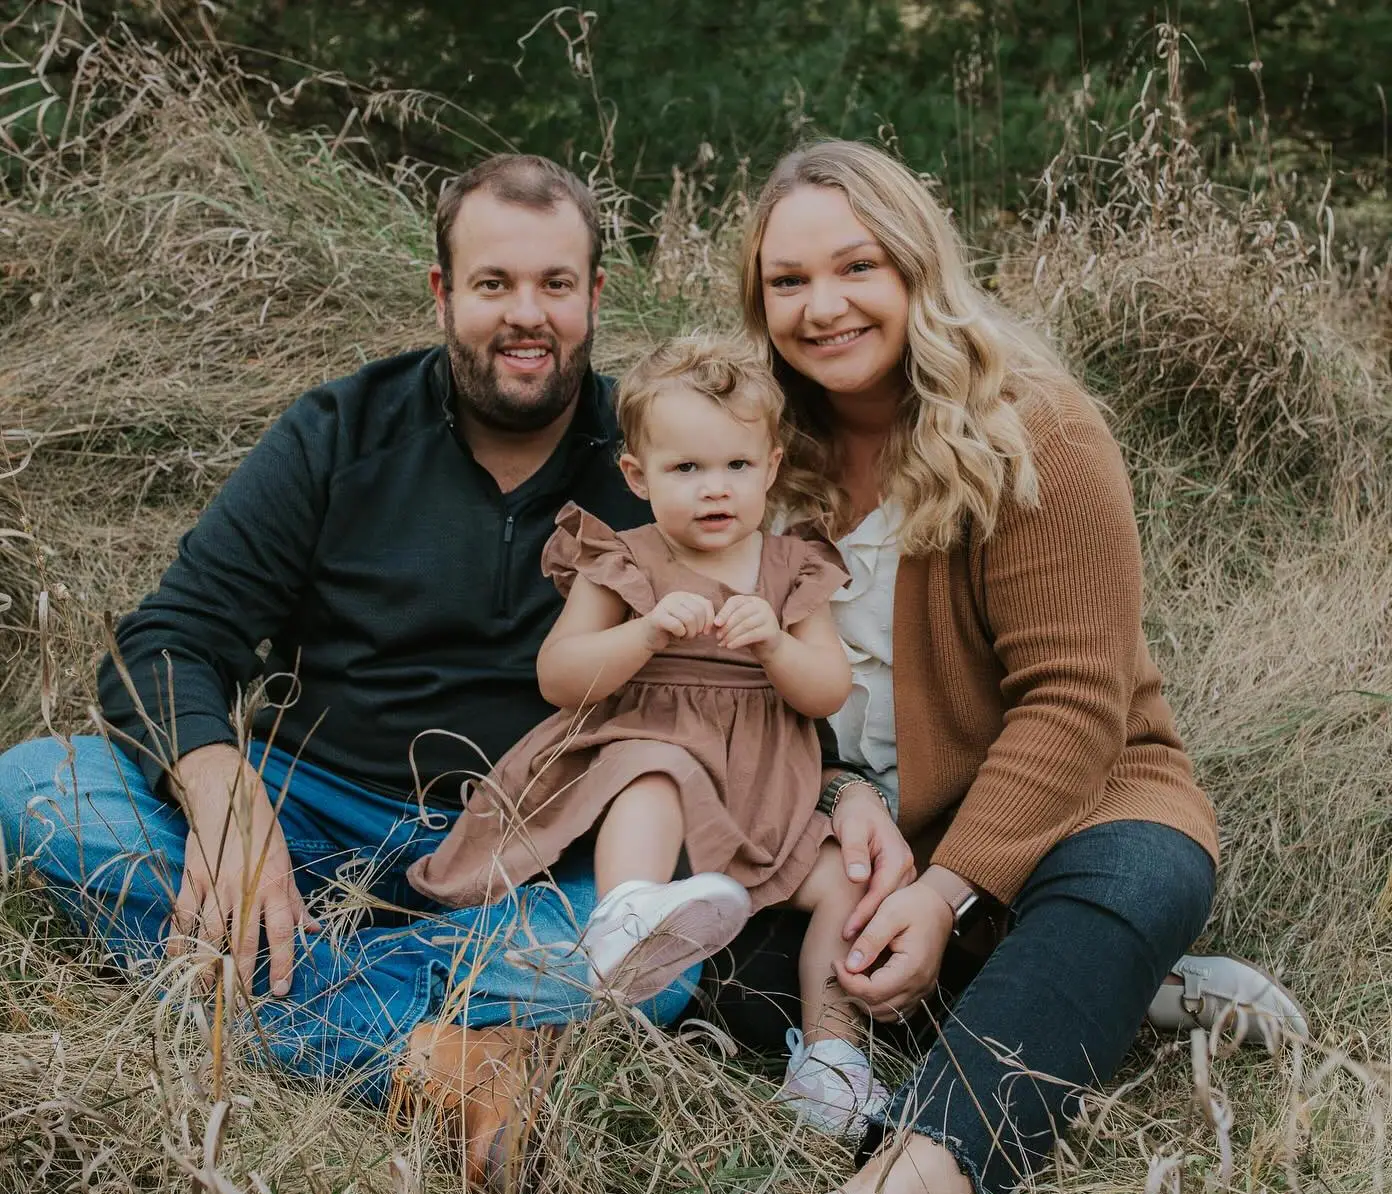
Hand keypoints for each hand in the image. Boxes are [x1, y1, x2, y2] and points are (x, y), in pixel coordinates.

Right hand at [166, 743, 317, 996]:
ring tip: (207, 993)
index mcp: (274, 884)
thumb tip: (313, 930)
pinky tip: (177, 962)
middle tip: (239, 1005)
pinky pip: (183, 917)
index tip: (279, 991)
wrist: (227, 796)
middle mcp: (245, 888)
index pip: (281, 932)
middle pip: (241, 942)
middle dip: (240, 977)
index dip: (281, 964)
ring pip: (209, 935)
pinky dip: (178, 941)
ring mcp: (215, 885)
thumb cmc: (262, 831)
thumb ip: (296, 900)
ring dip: (206, 968)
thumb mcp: (285, 861)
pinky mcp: (190, 879)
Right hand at [642, 590, 715, 648]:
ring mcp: (665, 605)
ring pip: (690, 619)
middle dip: (699, 628)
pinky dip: (681, 634)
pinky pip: (677, 625)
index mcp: (684, 595)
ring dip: (691, 633)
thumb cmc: (672, 630)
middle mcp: (675, 596)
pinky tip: (677, 636)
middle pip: (699, 612)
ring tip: (685, 636)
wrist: (648, 636)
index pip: (706, 604)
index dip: (709, 620)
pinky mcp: (657, 617)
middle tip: (692, 635)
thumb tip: (717, 624)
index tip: (705, 632)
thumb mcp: (689, 620)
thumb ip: (702, 617)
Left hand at [714, 593, 781, 656]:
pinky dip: (738, 641)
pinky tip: (730, 646)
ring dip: (731, 635)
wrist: (770, 647)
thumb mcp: (739, 623)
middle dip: (726, 626)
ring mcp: (769, 617)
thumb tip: (712, 624)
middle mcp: (762, 606)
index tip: (715, 624)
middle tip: (717, 637)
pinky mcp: (771, 631)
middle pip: (740, 613)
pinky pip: (752, 635)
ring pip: (745, 624)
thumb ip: (727, 620)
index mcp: (752, 600)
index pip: (735, 601)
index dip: (724, 612)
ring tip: (722, 643)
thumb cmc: (751, 633)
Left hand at [830, 781, 915, 940]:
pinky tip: (863, 932)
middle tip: (853, 949)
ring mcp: (905, 873)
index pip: (881, 892)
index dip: (864, 914)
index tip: (849, 932)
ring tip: (856, 947)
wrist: (863, 802)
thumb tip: (858, 877)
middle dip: (871, 926)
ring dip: (874, 924)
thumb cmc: (855, 813)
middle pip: (889, 903)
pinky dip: (876, 915)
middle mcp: (907, 867)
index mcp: (898, 856)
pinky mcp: (898, 877)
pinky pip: (889, 901)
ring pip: (891, 905)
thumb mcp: (851, 827)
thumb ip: (854, 852)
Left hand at [834, 876, 953, 1019]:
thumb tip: (850, 966)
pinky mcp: (920, 991)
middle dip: (852, 991)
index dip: (847, 981)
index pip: (872, 992)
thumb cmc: (914, 905)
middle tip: (841, 966)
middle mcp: (919, 986)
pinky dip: (878, 1001)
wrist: (939, 906)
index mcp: (912, 968)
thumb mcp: (889, 912)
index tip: (836, 962)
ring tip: (853, 974)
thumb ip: (870, 940)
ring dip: (864, 999)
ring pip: (885, 1014)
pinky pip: (896, 1010)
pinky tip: (868, 981)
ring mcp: (922, 991)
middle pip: (876, 1007)